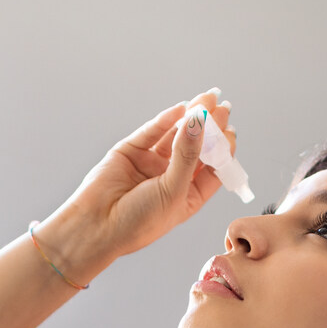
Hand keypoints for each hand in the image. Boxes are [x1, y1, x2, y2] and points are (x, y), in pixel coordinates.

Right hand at [40, 89, 235, 275]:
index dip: (222, 150)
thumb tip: (200, 122)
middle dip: (210, 128)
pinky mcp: (131, 152)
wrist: (97, 226)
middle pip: (197, 148)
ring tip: (205, 100)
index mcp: (187, 197)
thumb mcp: (173, 191)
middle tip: (221, 107)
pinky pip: (151, 132)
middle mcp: (170, 179)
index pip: (212, 169)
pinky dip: (165, 120)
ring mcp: (151, 164)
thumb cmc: (138, 222)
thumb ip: (188, 155)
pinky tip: (181, 108)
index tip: (229, 131)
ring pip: (175, 136)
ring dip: (190, 118)